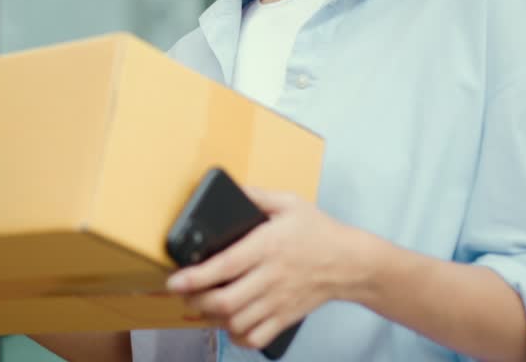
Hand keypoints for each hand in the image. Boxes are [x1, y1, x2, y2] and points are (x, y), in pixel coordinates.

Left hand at [165, 188, 379, 349]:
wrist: (352, 262)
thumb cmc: (318, 231)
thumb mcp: (289, 202)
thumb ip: (257, 195)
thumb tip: (231, 187)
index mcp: (268, 246)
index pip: (225, 266)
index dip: (195, 276)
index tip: (174, 280)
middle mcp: (271, 277)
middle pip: (225, 301)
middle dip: (196, 301)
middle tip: (183, 294)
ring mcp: (279, 301)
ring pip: (237, 322)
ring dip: (213, 319)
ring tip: (202, 306)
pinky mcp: (286, 317)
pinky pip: (256, 338)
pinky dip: (237, 336)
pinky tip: (230, 324)